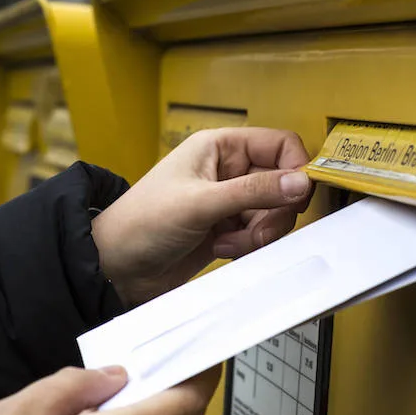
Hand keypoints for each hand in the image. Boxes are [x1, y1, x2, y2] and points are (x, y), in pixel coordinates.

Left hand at [91, 127, 312, 306]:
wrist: (116, 269)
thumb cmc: (140, 223)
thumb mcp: (200, 203)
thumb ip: (254, 192)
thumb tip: (300, 182)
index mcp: (219, 147)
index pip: (279, 145)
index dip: (296, 169)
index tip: (298, 196)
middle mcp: (228, 171)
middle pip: (282, 184)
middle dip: (275, 212)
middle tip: (256, 230)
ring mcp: (229, 202)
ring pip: (274, 213)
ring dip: (260, 233)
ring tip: (229, 243)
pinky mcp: (228, 230)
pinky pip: (260, 234)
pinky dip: (249, 246)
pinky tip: (223, 249)